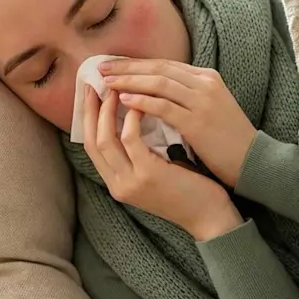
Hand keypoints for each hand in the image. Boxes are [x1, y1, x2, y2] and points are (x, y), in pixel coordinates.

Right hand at [83, 87, 241, 240]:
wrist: (209, 216)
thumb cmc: (189, 191)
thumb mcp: (156, 173)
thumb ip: (141, 155)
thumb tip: (133, 120)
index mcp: (117, 183)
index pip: (92, 146)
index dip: (89, 117)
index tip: (93, 93)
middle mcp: (117, 184)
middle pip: (91, 140)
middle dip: (91, 109)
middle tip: (95, 82)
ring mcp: (130, 181)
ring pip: (104, 138)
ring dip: (108, 109)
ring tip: (118, 87)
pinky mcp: (147, 174)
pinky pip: (130, 139)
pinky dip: (131, 118)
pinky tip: (139, 103)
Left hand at [100, 59, 256, 187]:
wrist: (253, 161)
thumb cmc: (227, 141)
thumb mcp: (209, 109)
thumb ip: (185, 97)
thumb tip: (153, 93)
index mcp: (206, 77)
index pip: (164, 64)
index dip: (135, 63)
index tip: (112, 65)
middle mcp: (204, 83)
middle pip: (157, 68)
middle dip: (126, 67)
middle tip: (100, 69)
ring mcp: (202, 100)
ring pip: (157, 82)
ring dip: (128, 81)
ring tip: (105, 83)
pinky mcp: (197, 120)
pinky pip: (163, 106)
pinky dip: (141, 101)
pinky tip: (123, 101)